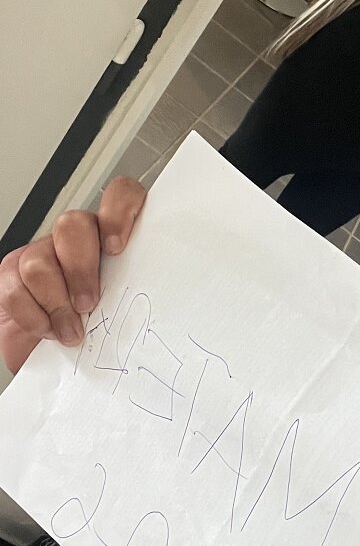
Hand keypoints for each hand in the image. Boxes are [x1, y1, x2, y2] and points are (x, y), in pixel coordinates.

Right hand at [0, 176, 145, 375]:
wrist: (56, 349)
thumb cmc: (101, 325)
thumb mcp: (126, 305)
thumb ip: (136, 290)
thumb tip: (159, 299)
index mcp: (113, 235)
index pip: (120, 195)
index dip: (118, 213)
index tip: (117, 248)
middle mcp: (78, 237)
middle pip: (73, 224)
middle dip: (80, 269)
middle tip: (89, 304)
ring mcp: (42, 252)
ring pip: (39, 259)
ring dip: (57, 303)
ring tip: (71, 330)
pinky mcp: (12, 274)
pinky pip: (15, 288)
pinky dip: (35, 316)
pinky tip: (49, 329)